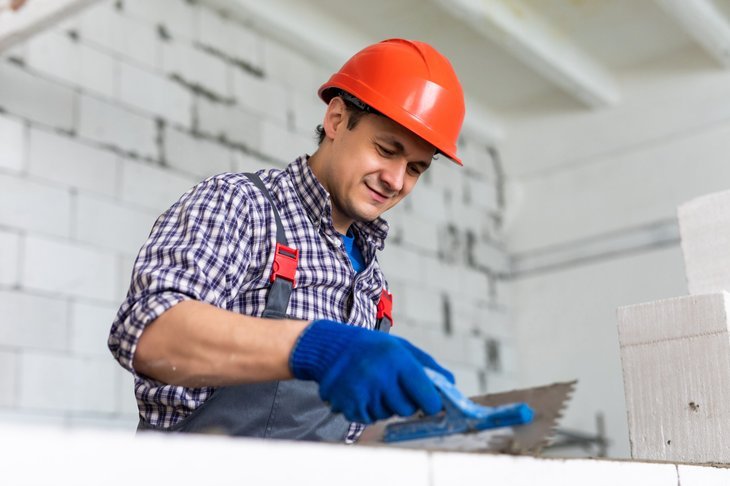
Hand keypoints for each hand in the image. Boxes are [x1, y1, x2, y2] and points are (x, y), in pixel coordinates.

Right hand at [289, 319, 454, 423]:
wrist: (332, 348)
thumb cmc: (373, 347)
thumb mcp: (402, 348)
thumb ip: (428, 367)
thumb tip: (451, 386)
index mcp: (398, 360)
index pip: (427, 397)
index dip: (432, 404)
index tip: (431, 404)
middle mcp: (380, 377)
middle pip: (408, 410)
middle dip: (406, 402)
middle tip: (394, 386)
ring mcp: (363, 393)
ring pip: (388, 414)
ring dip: (385, 405)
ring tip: (374, 384)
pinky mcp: (348, 406)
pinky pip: (370, 418)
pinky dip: (369, 409)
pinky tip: (363, 391)